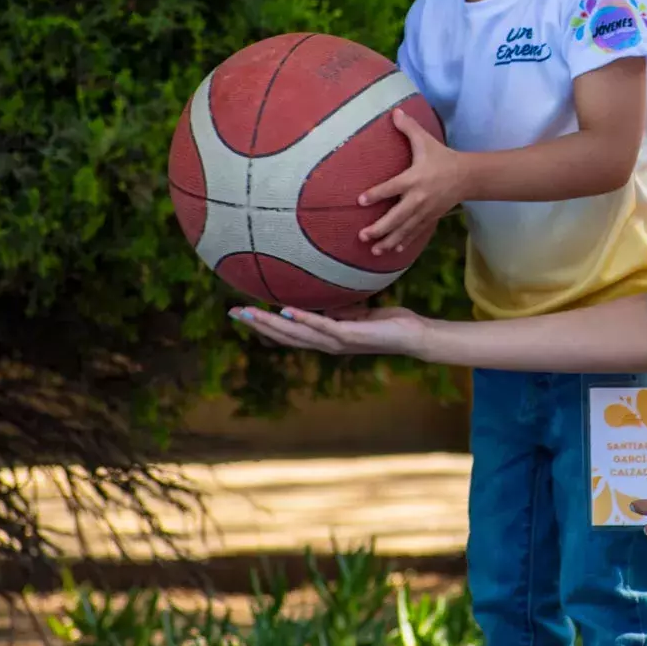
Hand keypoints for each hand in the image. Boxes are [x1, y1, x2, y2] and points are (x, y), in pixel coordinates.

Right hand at [228, 303, 428, 357]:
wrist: (413, 336)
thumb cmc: (389, 324)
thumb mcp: (360, 314)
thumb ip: (341, 311)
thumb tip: (324, 302)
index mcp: (326, 338)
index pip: (289, 332)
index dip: (265, 324)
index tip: (243, 312)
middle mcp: (326, 343)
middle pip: (284, 335)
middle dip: (258, 325)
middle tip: (233, 313)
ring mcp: (336, 341)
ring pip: (296, 333)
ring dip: (271, 323)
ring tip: (249, 312)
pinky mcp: (350, 335)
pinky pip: (323, 325)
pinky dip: (304, 319)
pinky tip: (286, 311)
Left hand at [357, 111, 466, 253]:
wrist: (467, 176)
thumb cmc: (442, 157)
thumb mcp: (426, 141)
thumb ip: (409, 128)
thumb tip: (395, 111)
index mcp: (414, 178)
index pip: (392, 188)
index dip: (376, 194)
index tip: (360, 201)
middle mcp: (418, 198)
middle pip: (396, 216)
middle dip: (379, 228)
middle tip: (363, 235)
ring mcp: (425, 211)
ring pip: (405, 229)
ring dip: (389, 240)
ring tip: (374, 250)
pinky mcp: (430, 218)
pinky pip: (415, 232)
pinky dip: (404, 242)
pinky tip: (393, 250)